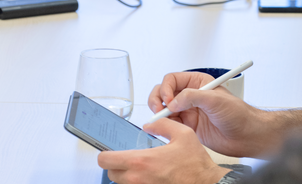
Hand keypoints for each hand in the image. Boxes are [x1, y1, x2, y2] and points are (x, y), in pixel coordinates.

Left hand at [97, 118, 228, 183]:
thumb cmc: (195, 164)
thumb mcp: (182, 133)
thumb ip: (162, 124)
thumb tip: (150, 124)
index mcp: (142, 161)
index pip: (106, 160)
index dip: (106, 154)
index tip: (111, 152)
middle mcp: (138, 179)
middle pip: (111, 174)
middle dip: (115, 166)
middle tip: (126, 159)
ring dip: (126, 176)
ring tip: (140, 169)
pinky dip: (138, 183)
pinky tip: (149, 177)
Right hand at [148, 72, 268, 156]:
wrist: (246, 136)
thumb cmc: (239, 114)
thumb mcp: (215, 100)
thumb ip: (192, 97)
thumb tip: (173, 101)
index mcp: (198, 83)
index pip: (172, 79)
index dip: (166, 88)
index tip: (168, 100)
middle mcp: (191, 95)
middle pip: (164, 92)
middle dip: (157, 99)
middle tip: (158, 110)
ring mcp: (188, 111)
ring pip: (164, 108)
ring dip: (158, 113)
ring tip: (159, 120)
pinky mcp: (188, 126)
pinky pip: (169, 123)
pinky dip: (163, 125)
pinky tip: (165, 128)